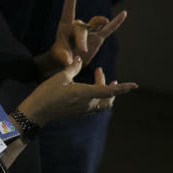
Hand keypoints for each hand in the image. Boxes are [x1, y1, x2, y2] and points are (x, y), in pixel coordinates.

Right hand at [19, 57, 137, 125]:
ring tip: (101, 83)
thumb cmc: (47, 93)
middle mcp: (88, 104)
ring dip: (106, 93)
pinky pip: (95, 107)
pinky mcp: (79, 113)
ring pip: (103, 104)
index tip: (135, 86)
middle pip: (109, 98)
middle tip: (100, 72)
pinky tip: (89, 90)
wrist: (37, 112)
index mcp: (85, 94)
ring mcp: (84, 110)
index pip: (109, 91)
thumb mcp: (60, 77)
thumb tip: (81, 59)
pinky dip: (98, 98)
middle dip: (111, 87)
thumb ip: (73, 67)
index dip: (123, 88)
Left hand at [49, 0, 126, 68]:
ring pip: (96, 24)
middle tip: (82, 52)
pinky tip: (124, 14)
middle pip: (82, 28)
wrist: (67, 60)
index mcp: (65, 27)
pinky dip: (116, 22)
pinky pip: (109, 28)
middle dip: (82, 40)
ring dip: (100, 23)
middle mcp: (78, 26)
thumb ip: (65, 59)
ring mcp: (89, 30)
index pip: (68, 10)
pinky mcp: (98, 36)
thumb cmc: (59, 56)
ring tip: (104, 21)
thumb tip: (71, 62)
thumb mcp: (59, 57)